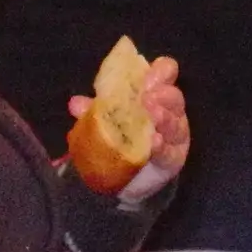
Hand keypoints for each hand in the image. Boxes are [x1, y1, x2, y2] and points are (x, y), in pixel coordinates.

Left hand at [66, 56, 189, 202]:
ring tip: (154, 117)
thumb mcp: (102, 122)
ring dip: (165, 118)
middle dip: (163, 94)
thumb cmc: (117, 139)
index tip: (147, 77)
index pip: (165, 72)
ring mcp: (174, 135)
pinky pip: (170, 152)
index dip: (161, 71)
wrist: (123, 180)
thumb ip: (92, 112)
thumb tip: (75, 103)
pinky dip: (162, 146)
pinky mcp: (174, 159)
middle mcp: (168, 111)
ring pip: (176, 123)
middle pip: (174, 96)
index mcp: (152, 93)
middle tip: (147, 98)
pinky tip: (154, 143)